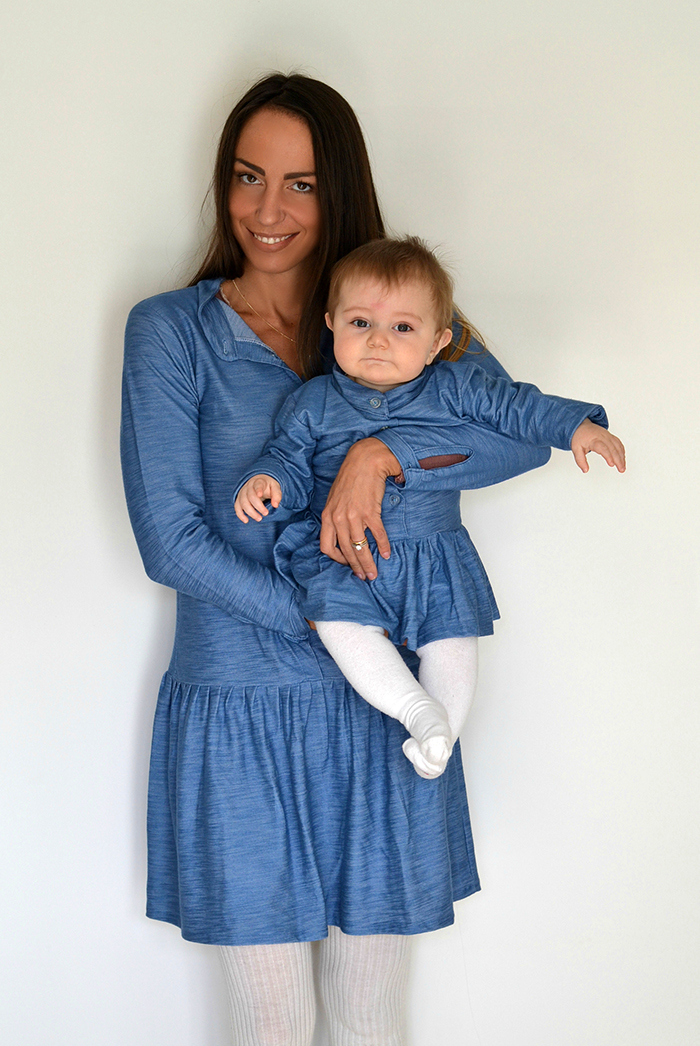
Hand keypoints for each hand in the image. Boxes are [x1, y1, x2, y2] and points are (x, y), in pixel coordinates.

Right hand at [234, 474, 281, 521]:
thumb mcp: (275, 487)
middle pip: (250, 496)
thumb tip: (275, 505)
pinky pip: (237, 507)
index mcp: (259, 482)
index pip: (257, 485)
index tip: (260, 495)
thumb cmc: (268, 486)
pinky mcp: (239, 499)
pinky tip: (246, 521)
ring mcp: (242, 493)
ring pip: (243, 503)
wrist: (259, 482)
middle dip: (258, 506)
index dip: (258, 490)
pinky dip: (240, 514)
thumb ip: (277, 495)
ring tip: (259, 519)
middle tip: (266, 513)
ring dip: (250, 512)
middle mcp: (249, 487)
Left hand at [320, 438, 401, 579]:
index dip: (337, 560)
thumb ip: (336, 516)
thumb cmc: (351, 478)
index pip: (326, 547)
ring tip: (374, 572)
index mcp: (327, 516)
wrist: (365, 460)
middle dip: (355, 567)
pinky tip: (386, 553)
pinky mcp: (370, 511)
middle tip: (364, 577)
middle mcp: (338, 518)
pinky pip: (377, 534)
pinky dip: (382, 546)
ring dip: (368, 563)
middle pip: (345, 551)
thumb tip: (343, 534)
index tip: (347, 564)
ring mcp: (353, 515)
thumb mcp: (336, 498)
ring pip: (360, 547)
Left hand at [571, 420, 625, 472]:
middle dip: (618, 460)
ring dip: (622, 457)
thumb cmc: (579, 437)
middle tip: (621, 469)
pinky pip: (618, 443)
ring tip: (623, 467)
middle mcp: (603, 437)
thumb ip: (580, 460)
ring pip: (618, 446)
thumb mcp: (576, 449)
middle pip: (613, 448)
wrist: (581, 426)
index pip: (603, 448)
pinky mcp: (610, 436)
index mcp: (594, 440)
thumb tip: (585, 470)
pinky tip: (622, 458)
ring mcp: (608, 436)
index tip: (612, 464)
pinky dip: (622, 451)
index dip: (608, 456)